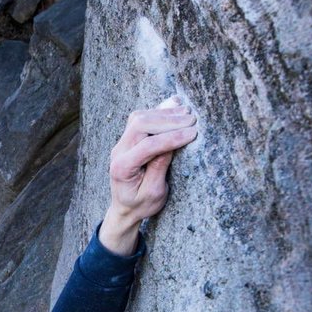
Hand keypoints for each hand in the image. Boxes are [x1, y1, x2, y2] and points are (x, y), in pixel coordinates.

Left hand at [99, 96, 197, 255]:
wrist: (125, 207)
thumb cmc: (140, 204)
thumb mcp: (154, 194)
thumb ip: (159, 168)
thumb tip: (172, 144)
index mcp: (122, 167)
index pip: (147, 146)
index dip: (171, 138)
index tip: (193, 134)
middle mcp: (118, 151)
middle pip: (140, 125)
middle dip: (168, 121)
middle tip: (193, 121)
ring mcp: (122, 142)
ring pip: (140, 118)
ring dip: (165, 114)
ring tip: (188, 113)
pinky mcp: (129, 137)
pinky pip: (141, 118)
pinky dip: (159, 111)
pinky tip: (175, 104)